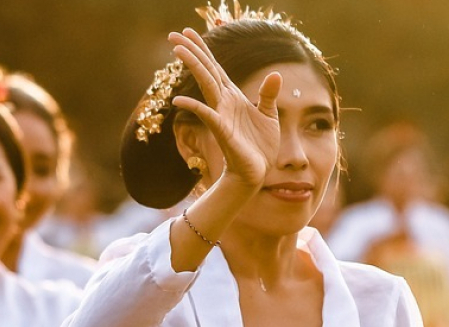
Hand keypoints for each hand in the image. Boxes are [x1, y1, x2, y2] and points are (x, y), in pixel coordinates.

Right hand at [169, 27, 280, 189]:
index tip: (189, 32)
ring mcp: (220, 115)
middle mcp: (223, 102)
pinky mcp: (222, 130)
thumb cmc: (260, 146)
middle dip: (191, 51)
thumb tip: (275, 74)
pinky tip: (179, 99)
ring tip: (178, 50)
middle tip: (173, 34)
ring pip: (205, 85)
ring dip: (193, 67)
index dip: (203, 49)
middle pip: (206, 70)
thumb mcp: (269, 114)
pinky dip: (194, 106)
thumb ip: (269, 94)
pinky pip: (207, 115)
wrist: (256, 172)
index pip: (215, 67)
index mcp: (232, 96)